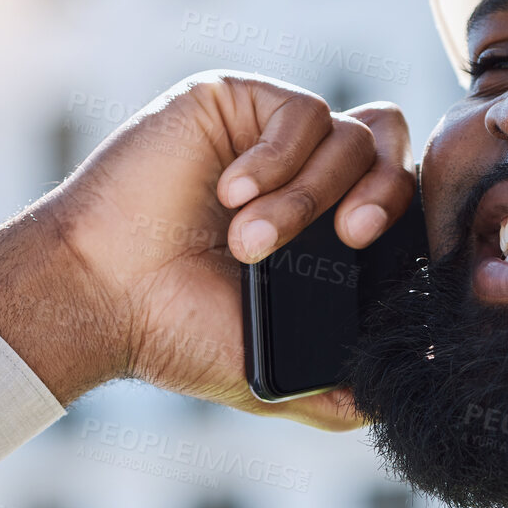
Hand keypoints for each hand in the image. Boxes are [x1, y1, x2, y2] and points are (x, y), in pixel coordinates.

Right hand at [0, 72, 414, 427]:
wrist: (101, 296)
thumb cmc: (174, 332)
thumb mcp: (271, 373)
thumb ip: (331, 393)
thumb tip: (387, 403)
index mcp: (327, 232)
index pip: (402, 198)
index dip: (406, 222)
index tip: (373, 260)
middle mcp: (307, 177)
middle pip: (393, 152)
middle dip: (382, 198)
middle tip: (350, 238)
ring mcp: (274, 138)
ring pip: (351, 136)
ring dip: (307, 196)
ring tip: (248, 241)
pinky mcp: (238, 103)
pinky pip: (302, 111)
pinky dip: (277, 158)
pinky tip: (230, 195)